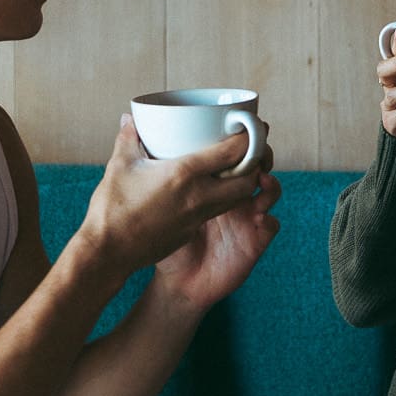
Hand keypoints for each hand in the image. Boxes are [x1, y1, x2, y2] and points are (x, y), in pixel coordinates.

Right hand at [81, 116, 269, 288]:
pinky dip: (223, 198)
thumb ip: (129, 138)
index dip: (250, 138)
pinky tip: (208, 188)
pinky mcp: (191, 231)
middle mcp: (198, 197)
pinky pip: (217, 211)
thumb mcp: (120, 165)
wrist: (108, 252)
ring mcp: (197, 217)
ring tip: (233, 166)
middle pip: (248, 179)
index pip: (233, 153)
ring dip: (242, 182)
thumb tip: (129, 119)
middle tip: (248, 148)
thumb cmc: (112, 207)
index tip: (251, 126)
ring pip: (237, 199)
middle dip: (255, 163)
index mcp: (184, 174)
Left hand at [154, 131, 280, 310]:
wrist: (164, 278)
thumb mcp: (146, 189)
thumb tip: (125, 117)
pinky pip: (270, 227)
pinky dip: (270, 218)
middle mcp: (231, 197)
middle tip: (258, 149)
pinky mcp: (251, 243)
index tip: (243, 123)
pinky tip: (262, 214)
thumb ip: (138, 153)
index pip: (233, 152)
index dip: (242, 138)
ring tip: (263, 179)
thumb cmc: (152, 233)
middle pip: (258, 167)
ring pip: (269, 193)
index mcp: (210, 182)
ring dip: (270, 183)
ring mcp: (244, 219)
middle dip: (263, 154)